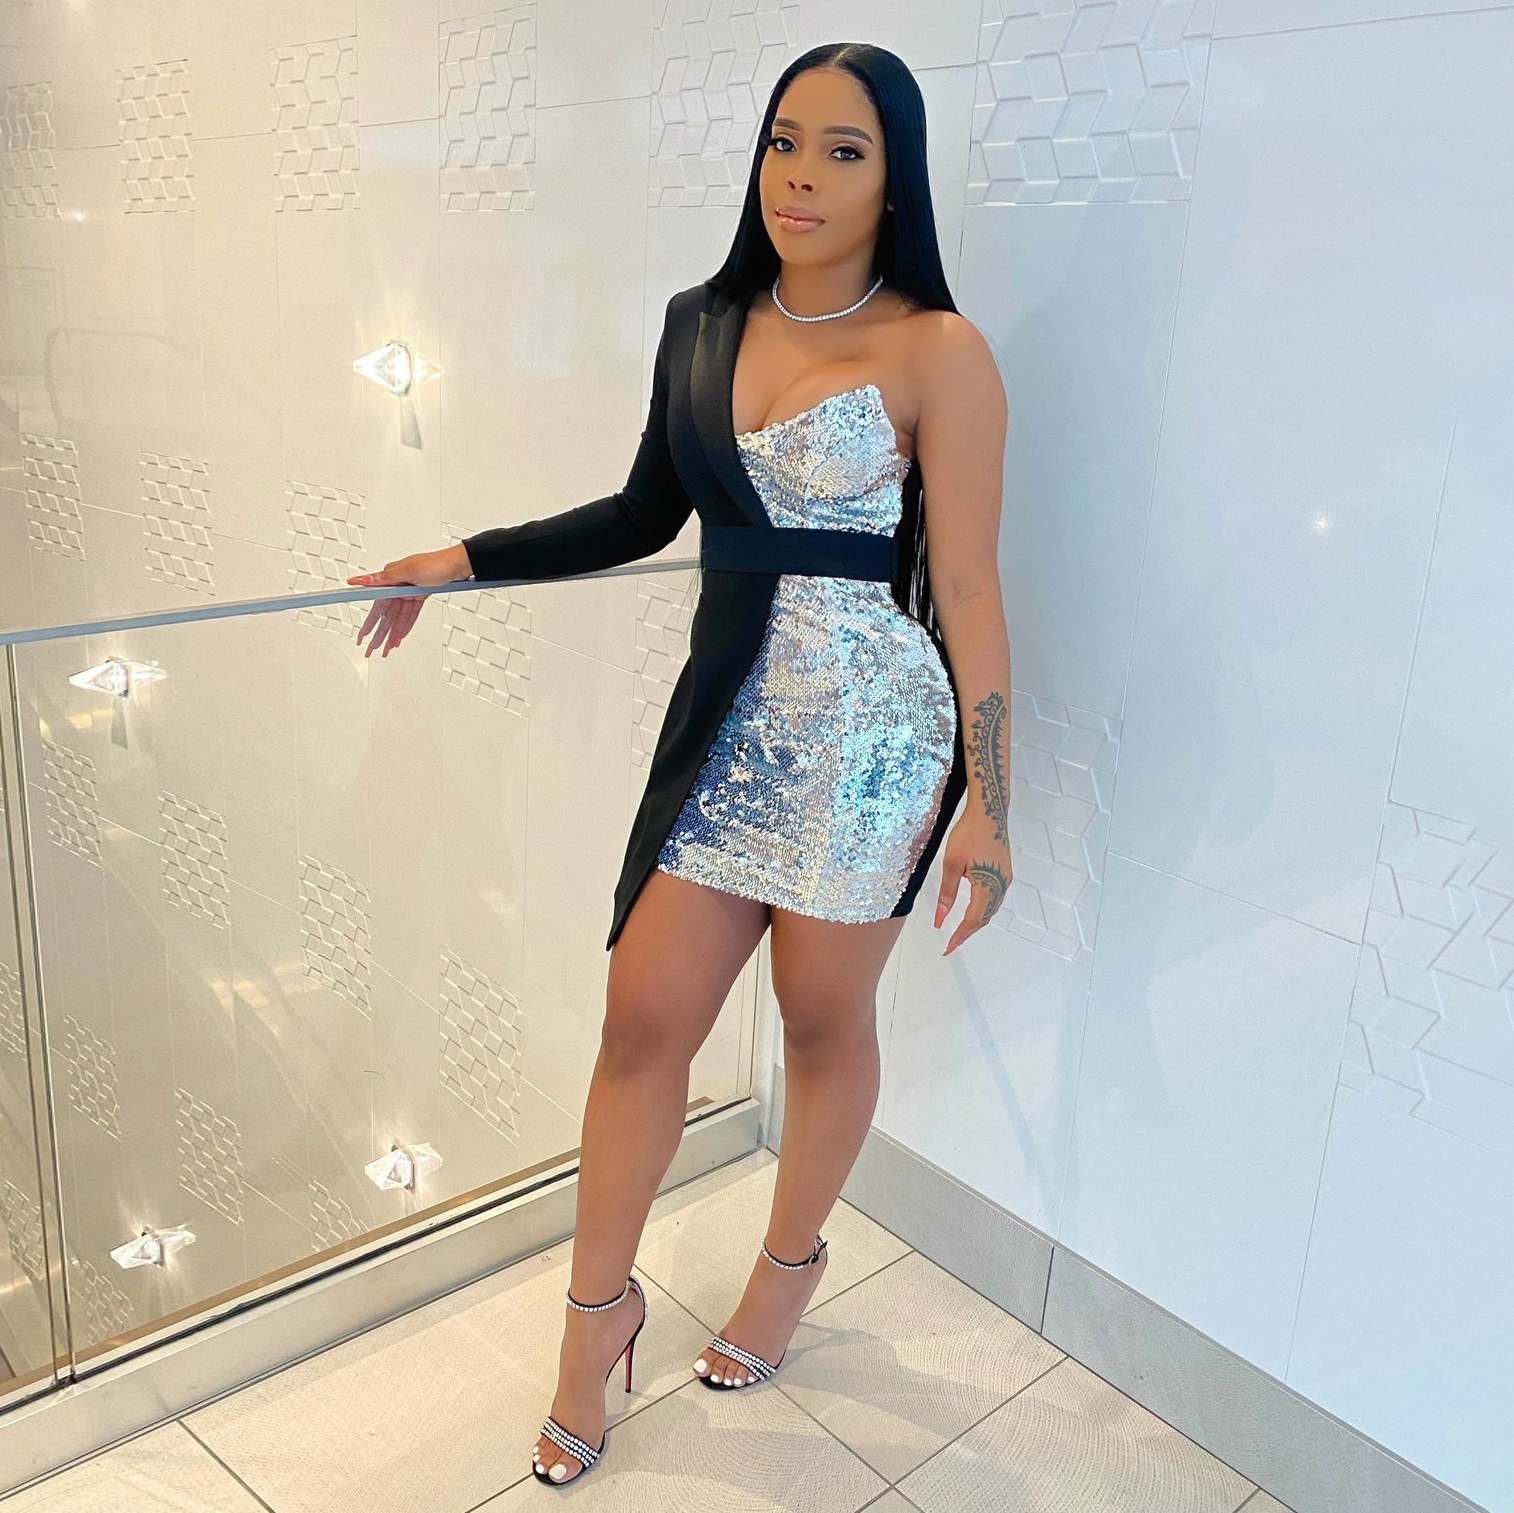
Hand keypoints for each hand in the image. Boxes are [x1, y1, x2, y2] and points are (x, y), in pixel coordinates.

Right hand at [346, 548, 466, 657]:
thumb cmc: (435, 563)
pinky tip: (399, 637)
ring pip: (398, 618)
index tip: (362, 635)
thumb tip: (363, 580)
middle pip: (386, 615)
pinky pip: (410, 615)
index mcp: (391, 578)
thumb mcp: (408, 571)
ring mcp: (408, 592)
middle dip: (379, 633)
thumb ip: (384, 578)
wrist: (456, 566)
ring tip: (387, 648)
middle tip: (372, 648)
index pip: (376, 607)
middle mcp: (397, 586)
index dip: (369, 623)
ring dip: (392, 633)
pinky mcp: (419, 597)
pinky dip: (405, 626)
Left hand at [933, 816, 1011, 955]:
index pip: (972, 920)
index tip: (947, 948)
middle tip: (951, 944)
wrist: (989, 812)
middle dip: (967, 933)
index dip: (959, 936)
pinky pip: (995, 898)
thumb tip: (939, 918)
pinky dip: (983, 909)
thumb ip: (946, 894)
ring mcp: (1005, 879)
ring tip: (959, 931)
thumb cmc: (969, 833)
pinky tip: (973, 909)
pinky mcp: (1005, 872)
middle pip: (984, 918)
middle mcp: (1001, 886)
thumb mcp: (951, 864)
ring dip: (976, 922)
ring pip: (991, 910)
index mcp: (988, 886)